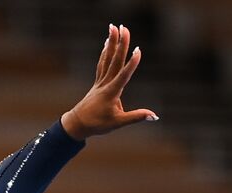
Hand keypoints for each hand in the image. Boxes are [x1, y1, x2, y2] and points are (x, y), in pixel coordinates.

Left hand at [60, 23, 157, 139]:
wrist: (77, 124)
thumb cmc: (97, 124)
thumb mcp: (117, 123)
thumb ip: (135, 117)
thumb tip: (154, 116)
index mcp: (112, 92)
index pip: (123, 75)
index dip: (132, 63)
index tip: (138, 50)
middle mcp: (105, 83)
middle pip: (114, 61)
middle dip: (120, 44)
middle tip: (124, 28)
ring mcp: (100, 82)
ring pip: (107, 59)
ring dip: (111, 43)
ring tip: (114, 28)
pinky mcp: (98, 82)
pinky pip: (102, 64)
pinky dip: (105, 53)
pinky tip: (107, 43)